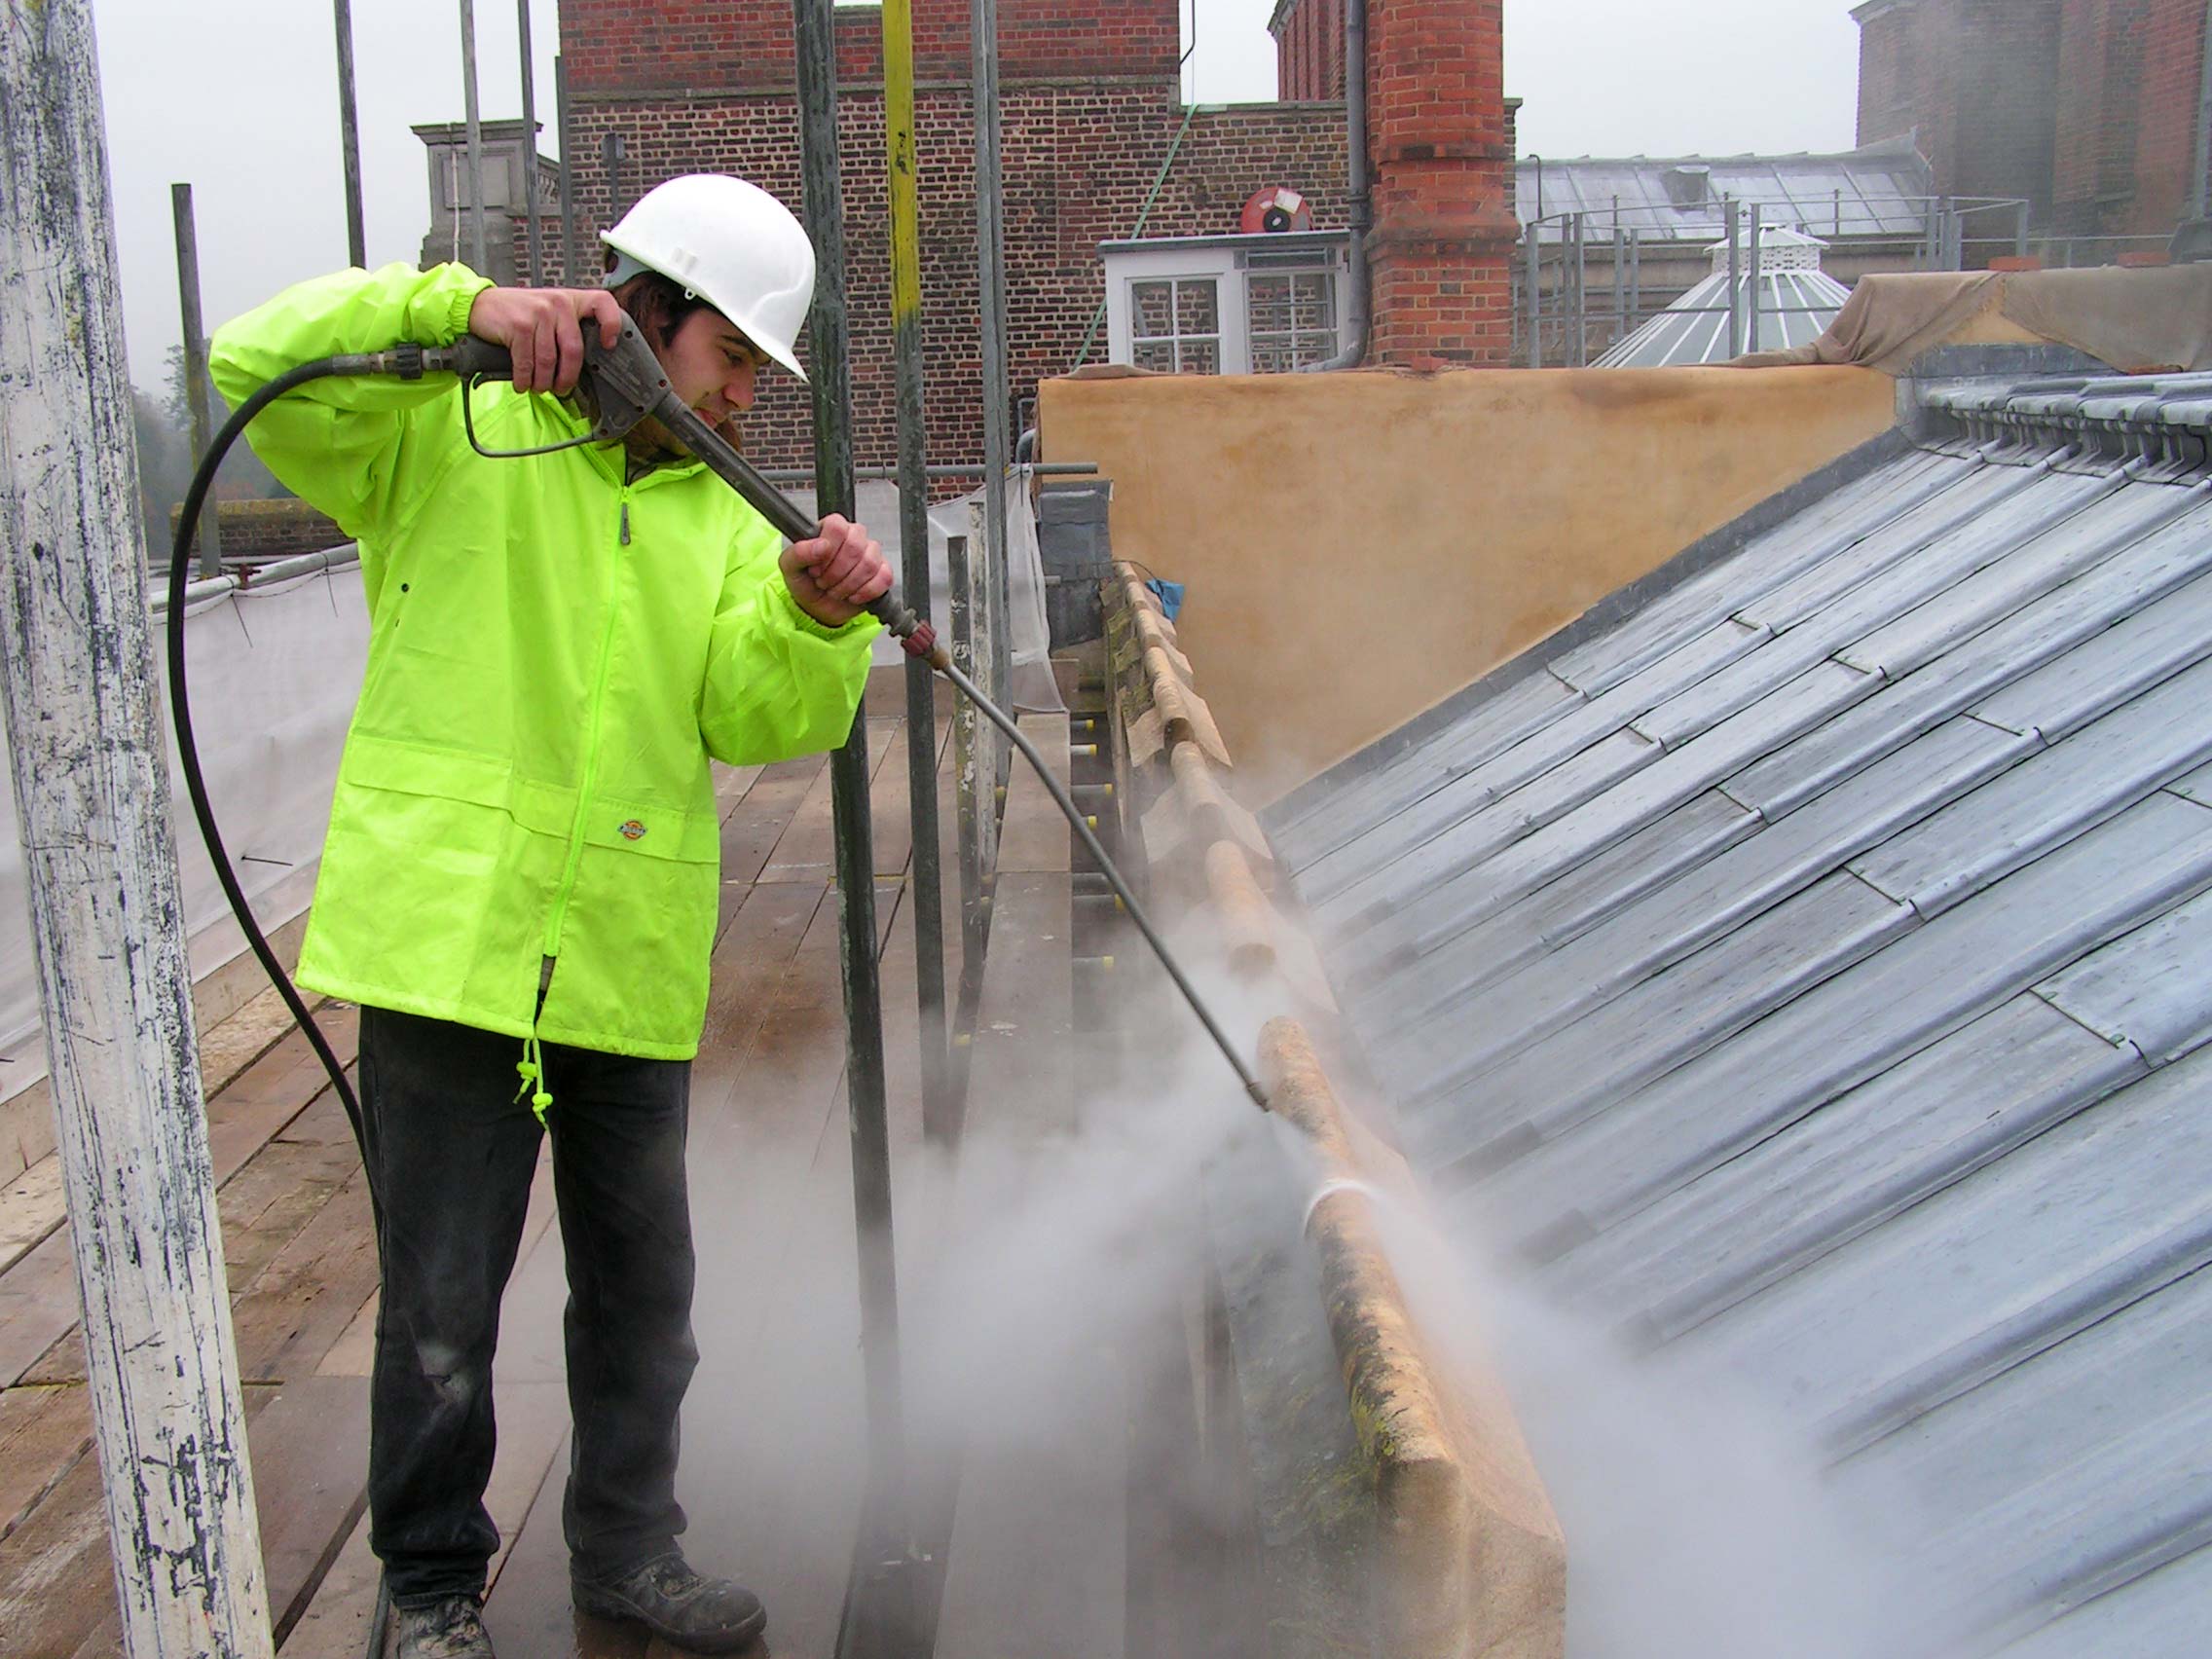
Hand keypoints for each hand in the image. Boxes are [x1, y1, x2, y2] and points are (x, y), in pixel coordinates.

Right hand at [465, 287, 624, 394]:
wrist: (479, 305)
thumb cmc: (517, 313)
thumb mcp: (547, 311)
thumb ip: (565, 327)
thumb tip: (584, 364)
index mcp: (569, 300)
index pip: (603, 302)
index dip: (612, 324)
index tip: (608, 344)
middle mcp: (557, 303)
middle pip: (574, 350)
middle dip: (567, 377)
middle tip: (561, 388)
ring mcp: (538, 313)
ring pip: (549, 361)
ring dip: (543, 382)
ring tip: (538, 387)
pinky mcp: (519, 325)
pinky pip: (528, 363)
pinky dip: (524, 379)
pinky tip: (522, 383)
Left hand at [781, 515, 892, 627]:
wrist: (817, 608)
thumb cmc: (805, 582)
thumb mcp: (790, 567)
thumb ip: (799, 552)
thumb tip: (821, 545)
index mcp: (831, 528)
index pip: (837, 526)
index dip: (827, 550)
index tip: (816, 567)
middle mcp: (854, 536)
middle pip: (855, 546)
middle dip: (836, 572)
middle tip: (824, 581)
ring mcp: (871, 553)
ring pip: (869, 564)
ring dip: (848, 584)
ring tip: (836, 590)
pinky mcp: (883, 572)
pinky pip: (883, 578)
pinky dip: (865, 592)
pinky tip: (852, 595)